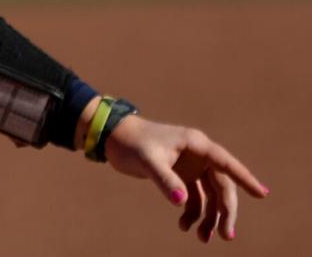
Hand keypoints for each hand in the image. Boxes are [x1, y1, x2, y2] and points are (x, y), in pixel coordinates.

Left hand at [103, 115, 267, 242]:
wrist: (113, 138)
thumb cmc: (131, 142)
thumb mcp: (147, 160)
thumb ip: (164, 179)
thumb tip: (182, 202)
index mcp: (196, 144)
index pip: (226, 163)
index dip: (244, 178)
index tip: (262, 194)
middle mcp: (198, 155)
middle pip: (221, 186)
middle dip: (225, 212)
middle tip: (226, 236)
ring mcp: (191, 166)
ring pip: (210, 195)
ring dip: (209, 217)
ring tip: (202, 238)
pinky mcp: (181, 175)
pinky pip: (195, 197)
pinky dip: (193, 213)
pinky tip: (185, 226)